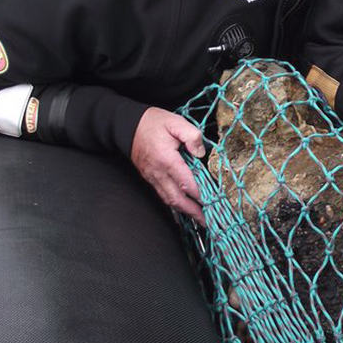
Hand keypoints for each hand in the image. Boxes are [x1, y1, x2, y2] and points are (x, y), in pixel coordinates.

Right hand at [130, 107, 206, 221]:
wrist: (128, 126)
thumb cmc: (153, 123)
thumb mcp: (176, 122)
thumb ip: (191, 135)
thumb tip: (201, 153)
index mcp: (167, 160)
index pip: (187, 183)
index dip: (201, 195)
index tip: (214, 202)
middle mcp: (159, 173)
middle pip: (177, 199)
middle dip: (194, 212)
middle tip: (209, 220)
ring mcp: (153, 178)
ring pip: (170, 201)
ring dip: (186, 211)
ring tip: (200, 219)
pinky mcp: (150, 178)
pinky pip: (163, 195)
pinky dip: (176, 205)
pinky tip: (185, 208)